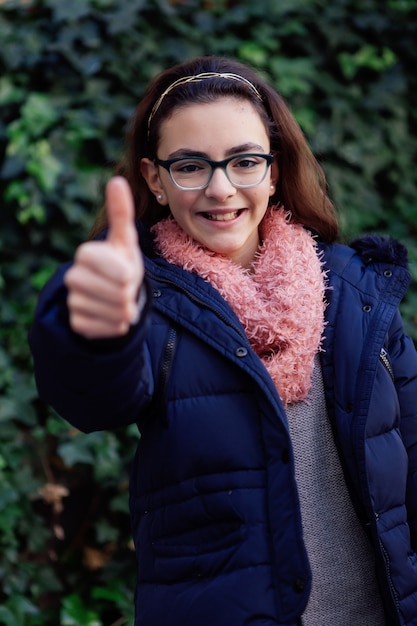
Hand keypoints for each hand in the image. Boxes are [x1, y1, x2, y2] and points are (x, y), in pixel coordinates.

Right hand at [64, 176, 143, 338]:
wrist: (113, 297)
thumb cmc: (121, 265)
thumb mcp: (126, 241)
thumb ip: (121, 213)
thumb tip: (117, 179)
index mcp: (85, 254)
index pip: (116, 269)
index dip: (127, 273)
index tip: (127, 272)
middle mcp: (73, 277)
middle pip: (118, 292)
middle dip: (130, 292)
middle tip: (124, 288)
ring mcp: (72, 301)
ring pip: (114, 312)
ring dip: (125, 310)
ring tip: (120, 302)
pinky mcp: (76, 323)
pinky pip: (107, 328)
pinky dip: (117, 325)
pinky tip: (112, 316)